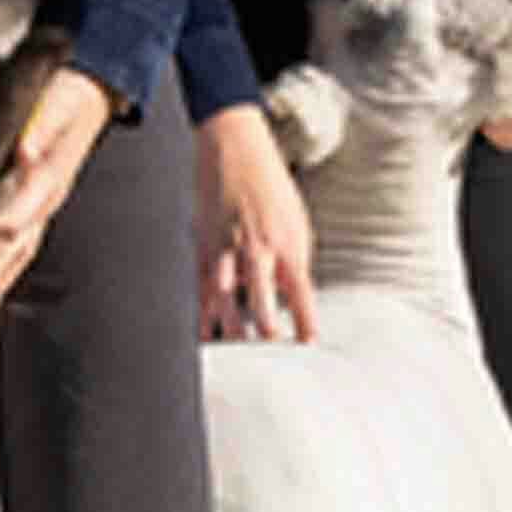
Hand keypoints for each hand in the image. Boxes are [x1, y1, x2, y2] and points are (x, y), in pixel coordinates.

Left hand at [0, 65, 114, 324]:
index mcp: (46, 179)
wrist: (93, 88)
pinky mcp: (44, 205)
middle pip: (7, 249)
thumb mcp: (49, 101)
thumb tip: (21, 152)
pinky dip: (3, 273)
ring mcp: (48, 206)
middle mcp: (48, 200)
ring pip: (16, 255)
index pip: (6, 221)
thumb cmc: (63, 90)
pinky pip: (24, 249)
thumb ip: (36, 127)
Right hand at [193, 102, 320, 341]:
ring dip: (233, 333)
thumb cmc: (271, 186)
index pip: (301, 293)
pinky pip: (203, 290)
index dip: (306, 322)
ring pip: (228, 302)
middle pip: (262, 302)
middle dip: (266, 334)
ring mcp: (228, 251)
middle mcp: (257, 250)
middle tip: (270, 362)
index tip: (309, 347)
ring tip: (238, 361)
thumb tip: (294, 296)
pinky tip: (205, 339)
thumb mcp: (297, 221)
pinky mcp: (205, 249)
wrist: (235, 148)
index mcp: (287, 243)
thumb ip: (295, 260)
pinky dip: (203, 316)